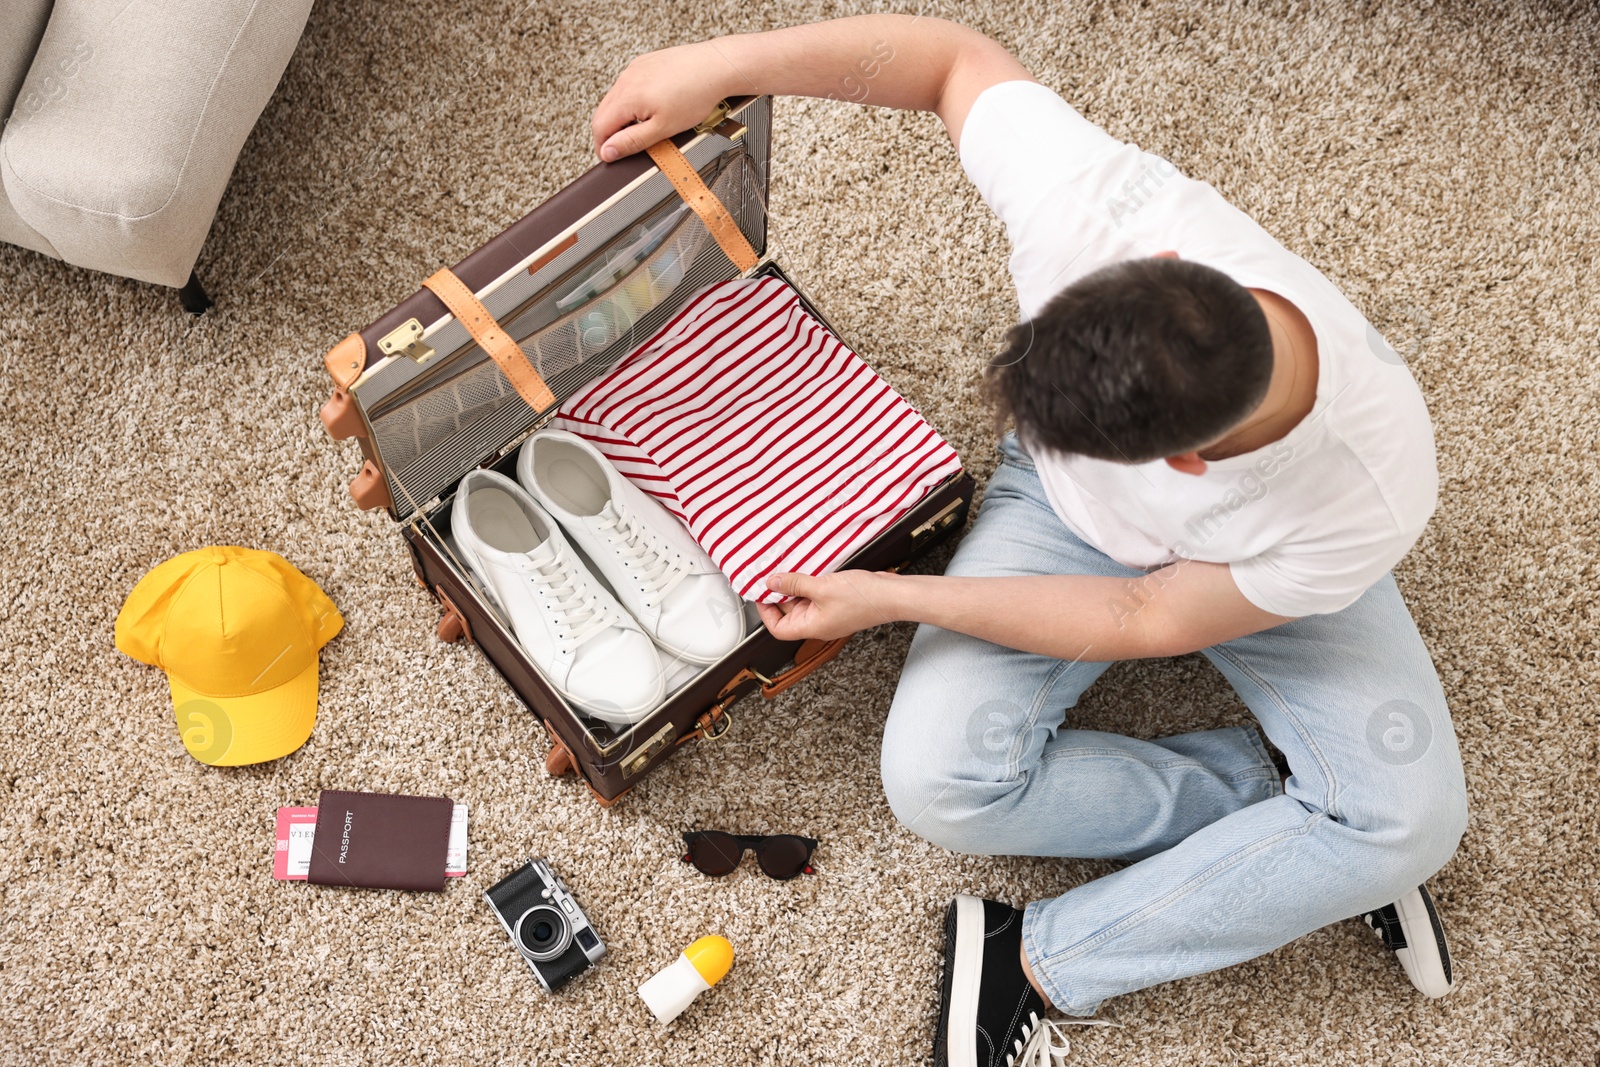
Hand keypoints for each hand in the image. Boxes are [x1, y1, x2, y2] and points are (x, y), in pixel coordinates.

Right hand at [591, 42, 735, 161]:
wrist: (716, 67)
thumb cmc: (696, 95)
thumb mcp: (663, 129)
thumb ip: (632, 141)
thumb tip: (608, 151)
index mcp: (627, 96)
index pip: (599, 127)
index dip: (602, 147)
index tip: (610, 158)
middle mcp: (627, 78)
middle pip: (604, 112)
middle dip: (610, 133)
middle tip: (624, 148)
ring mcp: (635, 68)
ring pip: (616, 99)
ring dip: (622, 117)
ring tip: (642, 129)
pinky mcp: (645, 63)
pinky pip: (629, 86)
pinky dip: (633, 102)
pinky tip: (652, 109)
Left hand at [756, 571, 900, 640]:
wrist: (892, 595)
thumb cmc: (864, 599)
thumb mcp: (822, 587)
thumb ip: (794, 584)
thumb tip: (772, 582)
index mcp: (812, 627)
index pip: (778, 628)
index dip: (766, 612)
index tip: (761, 592)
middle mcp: (818, 623)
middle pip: (788, 612)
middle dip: (779, 594)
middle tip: (773, 574)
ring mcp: (828, 613)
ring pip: (802, 601)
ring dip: (795, 586)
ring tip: (790, 569)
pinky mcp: (837, 603)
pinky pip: (815, 594)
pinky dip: (809, 583)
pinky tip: (808, 569)